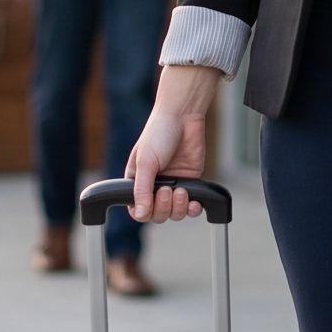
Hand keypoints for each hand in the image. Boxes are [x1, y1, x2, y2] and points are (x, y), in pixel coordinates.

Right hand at [126, 102, 209, 224]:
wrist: (183, 116)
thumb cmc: (158, 133)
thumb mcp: (145, 162)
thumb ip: (142, 190)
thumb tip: (140, 215)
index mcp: (137, 182)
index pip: (137, 209)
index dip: (145, 212)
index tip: (151, 204)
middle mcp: (154, 186)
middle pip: (157, 215)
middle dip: (163, 207)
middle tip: (167, 190)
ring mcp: (173, 185)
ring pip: (175, 213)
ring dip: (178, 207)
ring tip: (180, 190)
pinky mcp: (190, 182)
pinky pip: (191, 206)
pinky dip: (193, 208)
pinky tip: (194, 202)